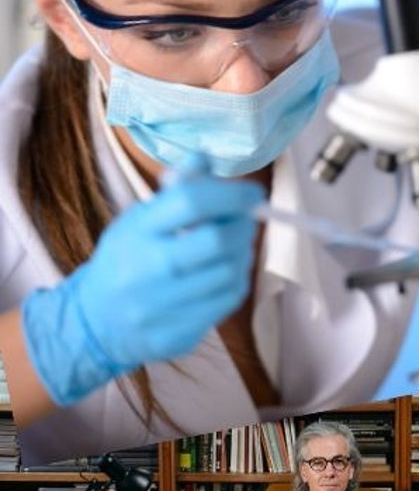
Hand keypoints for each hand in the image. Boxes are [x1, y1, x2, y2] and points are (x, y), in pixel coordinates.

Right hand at [19, 160, 261, 406]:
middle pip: (217, 240)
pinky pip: (227, 302)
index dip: (231, 194)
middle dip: (243, 226)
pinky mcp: (177, 333)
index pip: (191, 203)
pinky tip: (226, 274)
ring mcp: (161, 305)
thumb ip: (175, 192)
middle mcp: (145, 268)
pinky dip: (237, 282)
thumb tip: (204, 157)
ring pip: (230, 273)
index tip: (252, 192)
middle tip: (246, 220)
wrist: (94, 322)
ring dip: (243, 254)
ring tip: (233, 248)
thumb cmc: (127, 261)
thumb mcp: (138, 221)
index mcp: (135, 232)